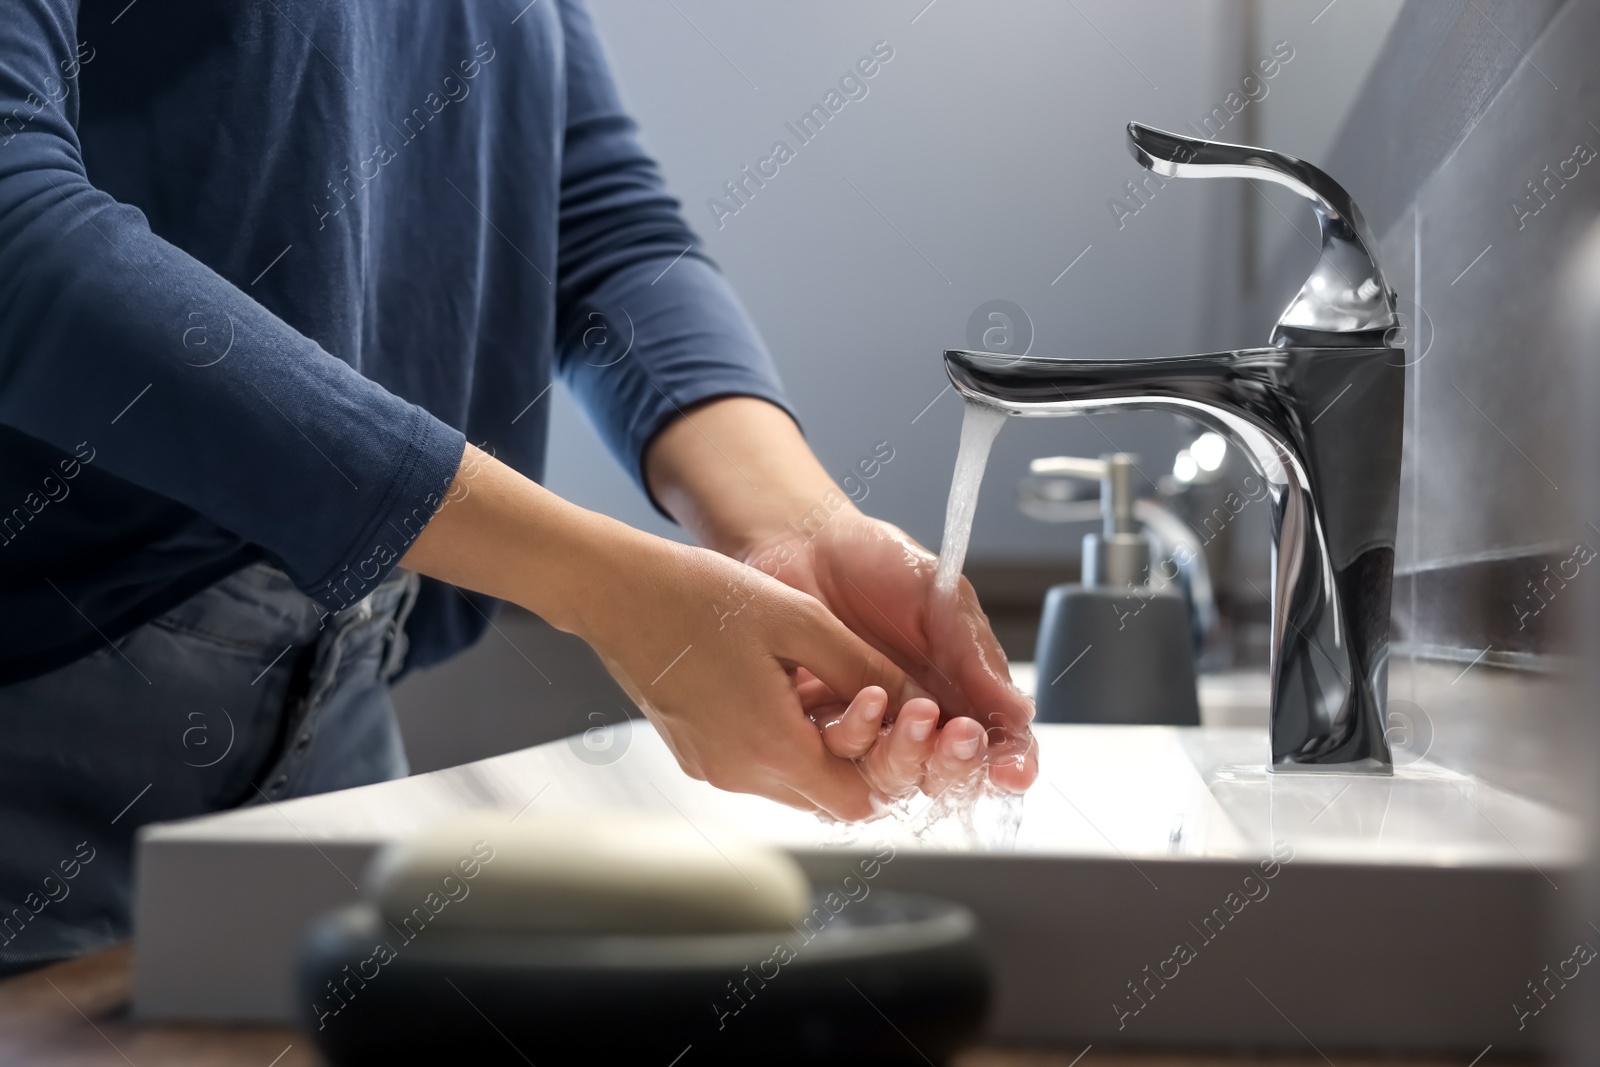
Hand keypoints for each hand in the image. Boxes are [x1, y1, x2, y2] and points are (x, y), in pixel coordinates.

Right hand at [399, 444, 911, 820]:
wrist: (618, 592)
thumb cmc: (702, 596)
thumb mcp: (800, 620)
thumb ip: (862, 667)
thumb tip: (915, 701)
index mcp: (769, 744)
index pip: (857, 800)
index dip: (887, 762)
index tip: (894, 711)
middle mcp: (738, 772)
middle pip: (827, 798)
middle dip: (858, 758)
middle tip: (868, 699)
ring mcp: (712, 768)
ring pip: (794, 783)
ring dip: (820, 748)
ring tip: (821, 687)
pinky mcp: (696, 755)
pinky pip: (758, 767)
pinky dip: (783, 742)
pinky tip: (782, 690)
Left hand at [745, 510, 1037, 793]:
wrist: (806, 540)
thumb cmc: (877, 562)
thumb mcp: (940, 598)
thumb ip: (974, 656)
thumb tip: (1020, 711)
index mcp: (959, 692)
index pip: (996, 745)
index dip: (1010, 765)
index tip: (1013, 770)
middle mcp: (916, 720)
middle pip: (947, 773)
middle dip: (958, 762)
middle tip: (960, 734)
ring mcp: (867, 727)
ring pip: (895, 775)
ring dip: (910, 753)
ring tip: (914, 711)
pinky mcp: (818, 727)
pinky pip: (837, 759)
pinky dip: (854, 737)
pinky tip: (864, 702)